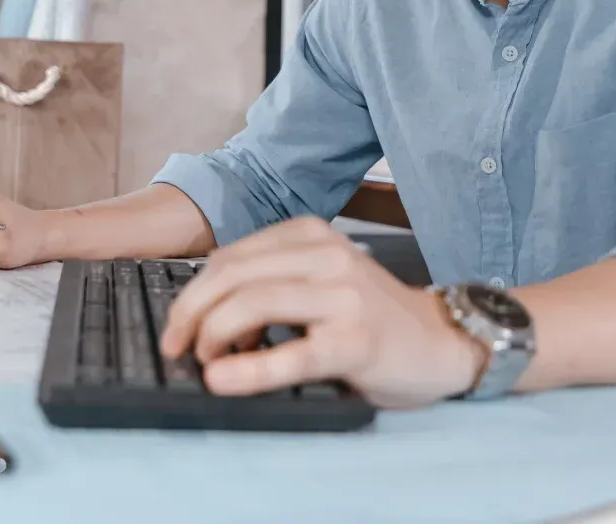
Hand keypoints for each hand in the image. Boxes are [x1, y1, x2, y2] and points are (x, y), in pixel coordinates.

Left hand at [159, 217, 485, 408]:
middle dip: (190, 314)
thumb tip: (201, 313)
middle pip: (232, 275)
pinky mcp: (356, 340)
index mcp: (312, 234)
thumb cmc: (370, 314)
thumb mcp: (320, 278)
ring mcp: (344, 295)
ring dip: (212, 337)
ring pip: (252, 303)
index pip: (230, 256)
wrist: (439, 340)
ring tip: (205, 363)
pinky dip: (248, 370)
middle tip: (177, 348)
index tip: (176, 328)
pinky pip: (291, 354)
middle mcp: (327, 254)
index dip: (191, 293)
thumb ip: (272, 281)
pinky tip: (223, 380)